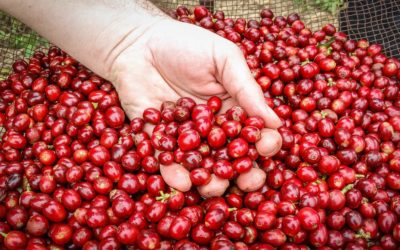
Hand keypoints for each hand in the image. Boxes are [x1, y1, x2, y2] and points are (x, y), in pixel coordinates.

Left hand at [110, 19, 282, 196]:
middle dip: (243, 172)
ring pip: (203, 167)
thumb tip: (275, 121)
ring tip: (214, 185)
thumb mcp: (223, 58)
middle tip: (249, 181)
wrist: (138, 44)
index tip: (268, 146)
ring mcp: (185, 139)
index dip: (264, 142)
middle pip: (232, 157)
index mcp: (232, 109)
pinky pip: (167, 163)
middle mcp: (212, 129)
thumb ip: (246, 88)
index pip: (253, 132)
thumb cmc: (185, 45)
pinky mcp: (158, 142)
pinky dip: (175, 175)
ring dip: (211, 181)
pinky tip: (183, 182)